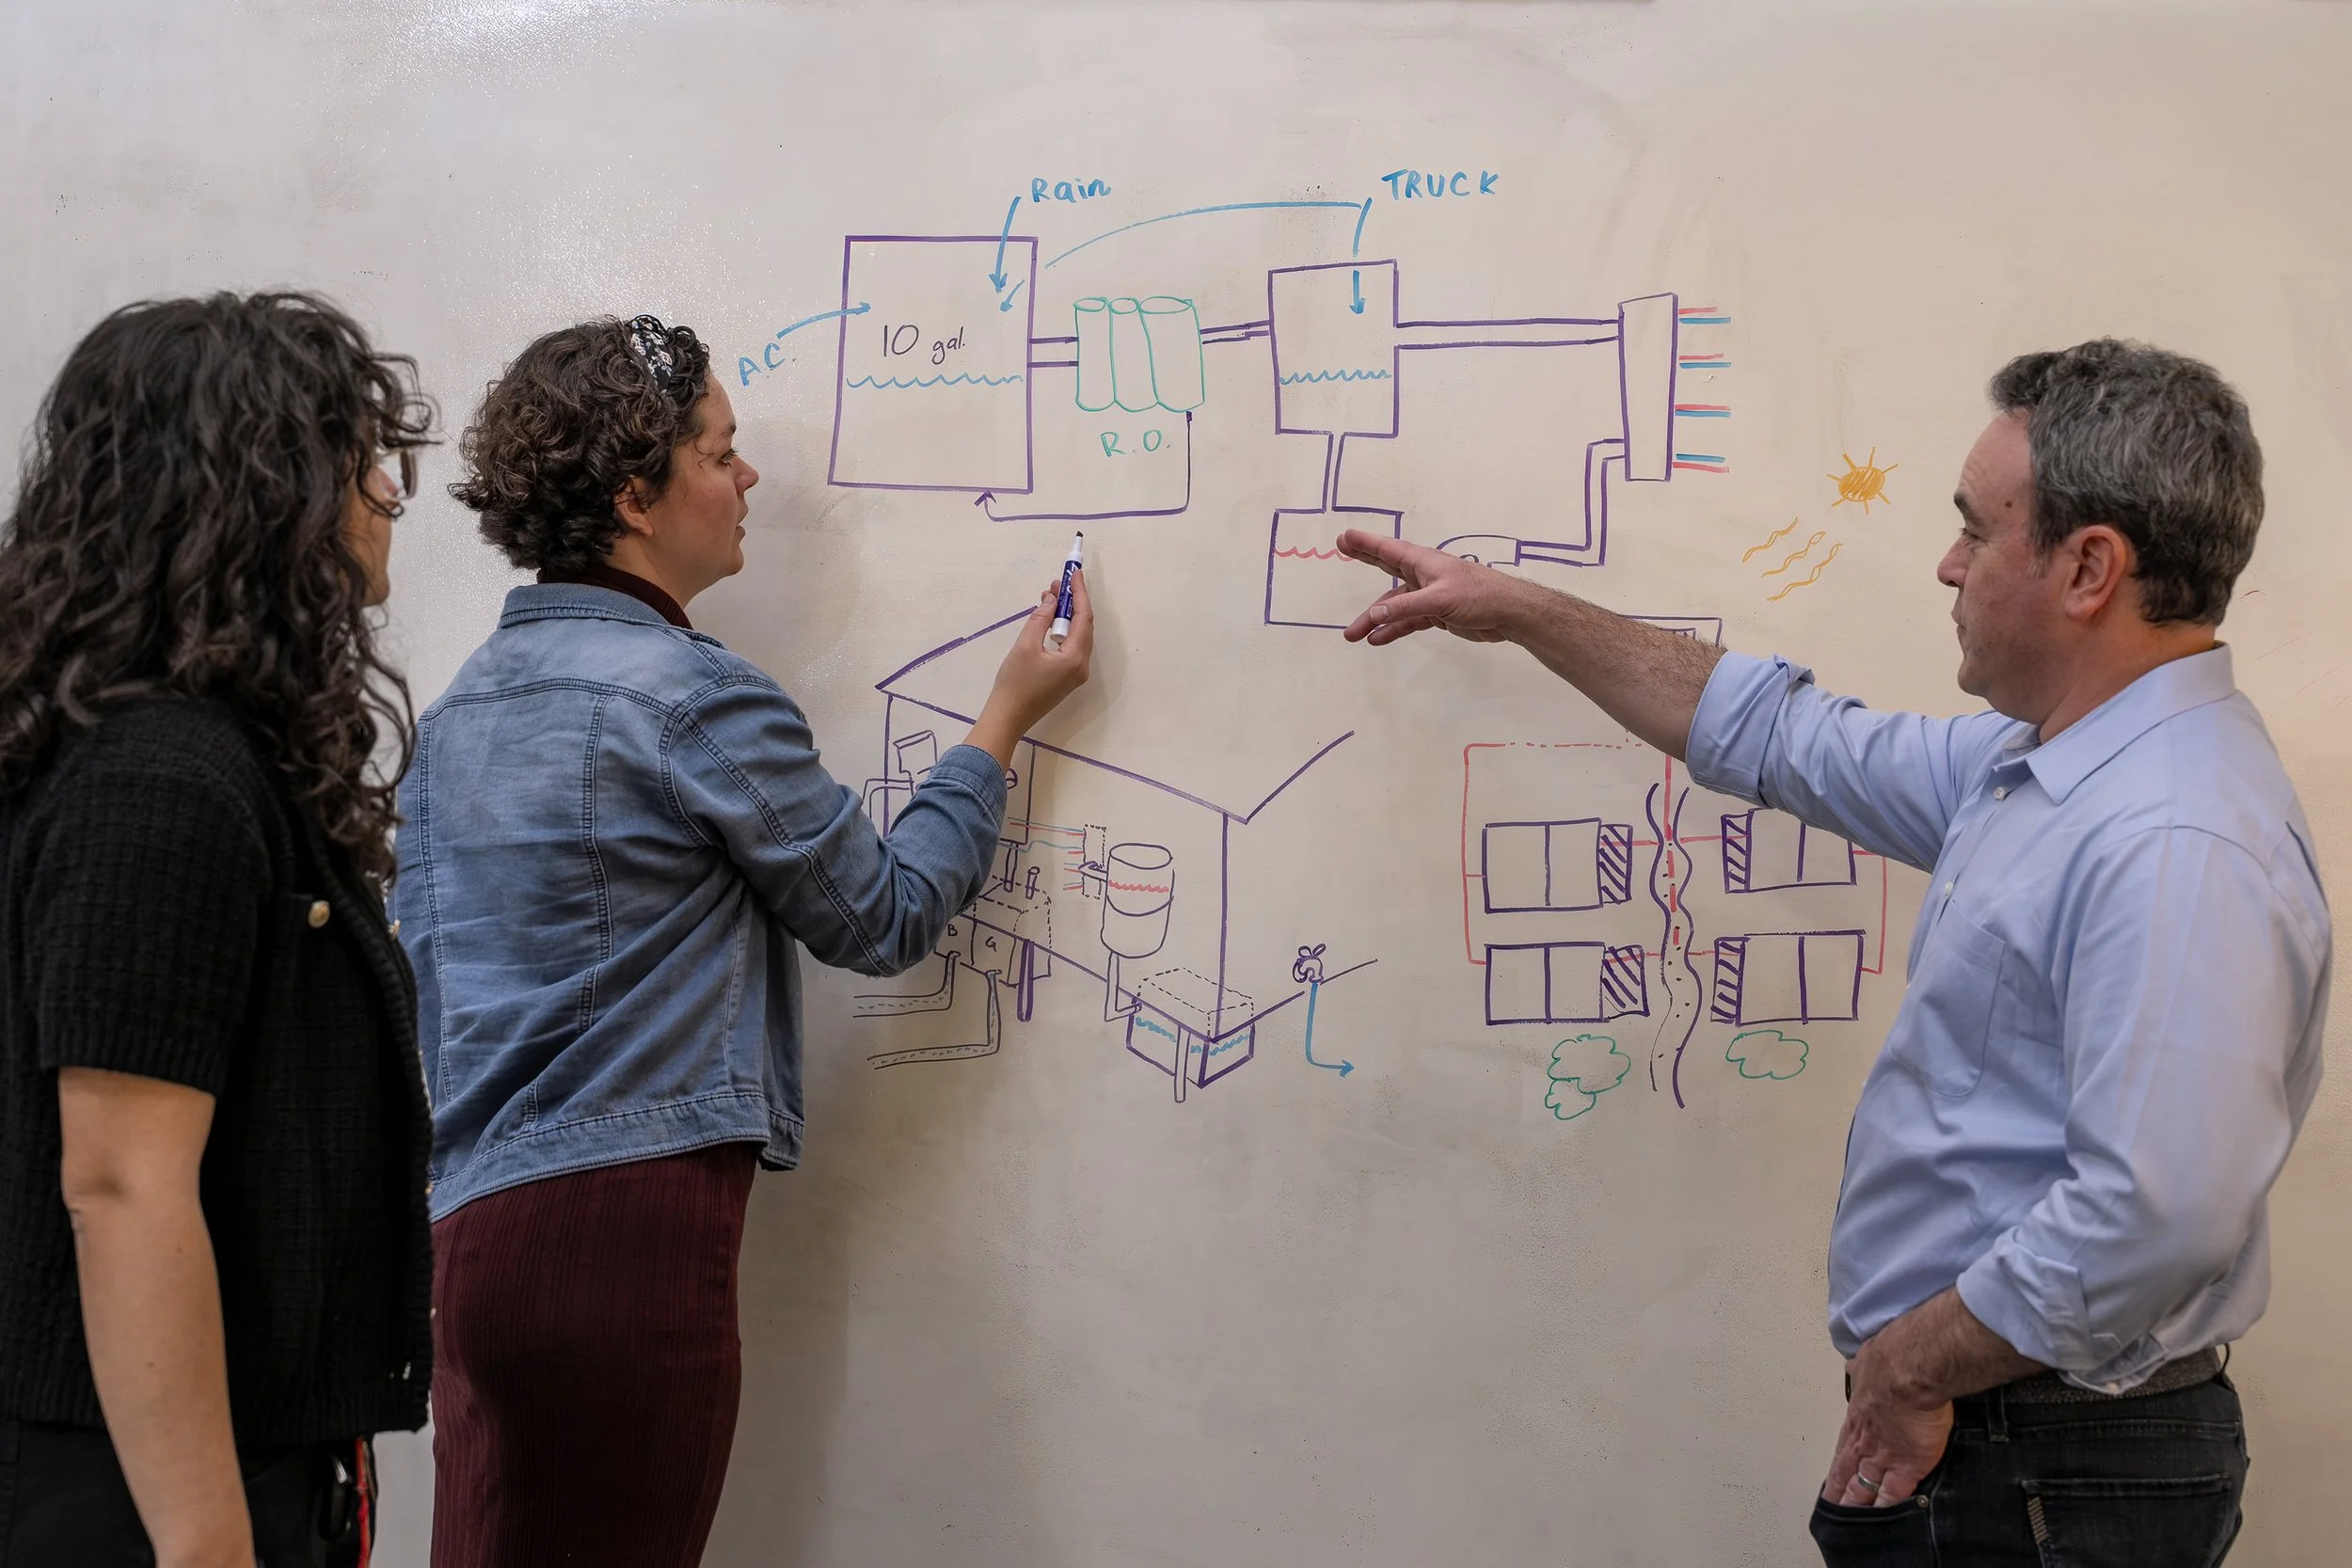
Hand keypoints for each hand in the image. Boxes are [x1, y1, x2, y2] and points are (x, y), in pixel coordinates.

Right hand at [966, 569, 1092, 764]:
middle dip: (1073, 602)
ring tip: (1051, 596)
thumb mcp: (1026, 644)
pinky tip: (1050, 620)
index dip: (1079, 592)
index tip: (1074, 572)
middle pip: (1084, 626)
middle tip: (1058, 582)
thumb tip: (1053, 598)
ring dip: (1066, 616)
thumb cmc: (1015, 682)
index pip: (1084, 617)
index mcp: (1076, 657)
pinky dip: (1062, 631)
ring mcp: (1075, 674)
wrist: (1007, 717)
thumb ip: (1041, 618)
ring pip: (1077, 637)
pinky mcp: (1066, 678)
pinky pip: (1070, 647)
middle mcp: (1082, 666)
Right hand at [1337, 531, 1529, 645]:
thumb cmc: (1477, 595)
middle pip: (1386, 567)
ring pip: (1394, 606)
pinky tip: (1378, 640)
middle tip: (1341, 550)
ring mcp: (1428, 595)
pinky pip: (1407, 621)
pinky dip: (1393, 630)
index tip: (1345, 537)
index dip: (1365, 544)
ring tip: (1352, 635)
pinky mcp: (1436, 614)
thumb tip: (1374, 615)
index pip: (1388, 550)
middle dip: (1365, 560)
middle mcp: (1422, 575)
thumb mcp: (1439, 599)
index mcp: (1423, 562)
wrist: (1508, 614)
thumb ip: (1405, 608)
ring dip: (1374, 619)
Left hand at [1823, 1338, 1953, 1507]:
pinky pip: (1895, 1494)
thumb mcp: (1864, 1364)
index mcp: (1855, 1420)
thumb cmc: (1887, 1361)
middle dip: (1840, 1495)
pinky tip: (1887, 1521)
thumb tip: (1859, 1365)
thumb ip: (1862, 1370)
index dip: (1837, 1471)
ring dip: (1859, 1506)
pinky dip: (1890, 1507)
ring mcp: (1883, 1457)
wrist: (1907, 1369)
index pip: (1842, 1452)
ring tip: (1853, 1523)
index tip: (1832, 1484)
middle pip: (1847, 1476)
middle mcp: (1864, 1442)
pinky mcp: (1907, 1466)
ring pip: (1866, 1489)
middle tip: (1834, 1512)